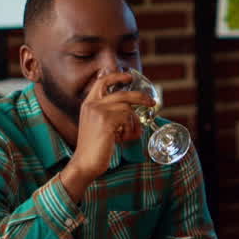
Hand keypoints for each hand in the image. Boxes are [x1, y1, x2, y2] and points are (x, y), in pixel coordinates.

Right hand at [64, 71, 153, 188]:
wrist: (85, 162)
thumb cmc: (96, 146)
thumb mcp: (100, 124)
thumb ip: (110, 112)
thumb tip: (130, 105)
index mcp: (89, 104)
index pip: (102, 82)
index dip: (116, 76)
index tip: (129, 76)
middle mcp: (92, 105)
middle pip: (123, 94)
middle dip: (140, 97)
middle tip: (152, 102)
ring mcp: (98, 112)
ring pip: (127, 109)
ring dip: (133, 124)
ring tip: (127, 135)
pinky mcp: (106, 121)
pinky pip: (128, 119)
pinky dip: (130, 130)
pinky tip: (123, 139)